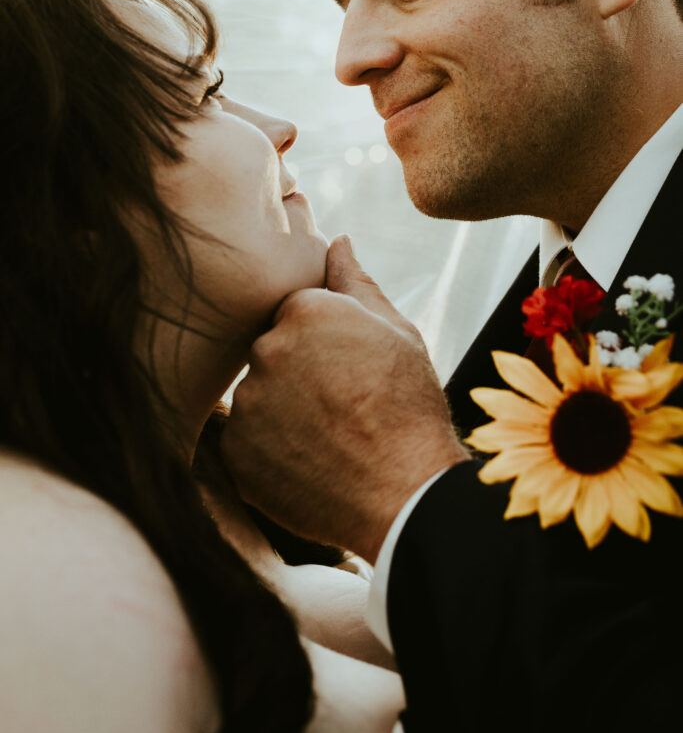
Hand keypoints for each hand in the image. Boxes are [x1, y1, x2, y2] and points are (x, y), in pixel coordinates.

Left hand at [221, 236, 467, 561]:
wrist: (406, 492)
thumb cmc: (409, 407)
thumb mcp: (396, 332)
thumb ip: (356, 282)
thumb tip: (337, 240)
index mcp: (304, 310)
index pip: (297, 314)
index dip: (327, 344)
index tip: (351, 371)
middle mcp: (265, 349)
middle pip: (273, 354)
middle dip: (300, 374)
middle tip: (343, 407)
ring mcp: (247, 403)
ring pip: (259, 398)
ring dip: (283, 413)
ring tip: (329, 439)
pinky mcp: (235, 453)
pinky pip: (247, 442)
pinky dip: (272, 452)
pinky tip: (311, 463)